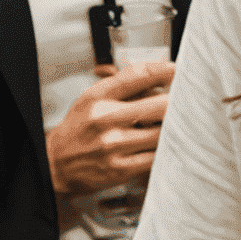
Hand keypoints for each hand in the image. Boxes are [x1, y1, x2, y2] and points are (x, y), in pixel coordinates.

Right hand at [45, 60, 174, 196]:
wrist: (56, 163)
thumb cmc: (81, 126)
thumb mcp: (93, 96)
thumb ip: (124, 84)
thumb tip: (160, 76)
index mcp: (98, 96)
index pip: (138, 75)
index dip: (165, 70)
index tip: (177, 71)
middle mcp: (105, 119)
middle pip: (160, 105)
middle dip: (177, 102)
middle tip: (184, 101)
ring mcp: (113, 145)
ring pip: (162, 132)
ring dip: (173, 126)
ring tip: (174, 122)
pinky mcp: (121, 168)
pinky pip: (156, 155)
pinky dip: (164, 147)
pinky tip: (162, 142)